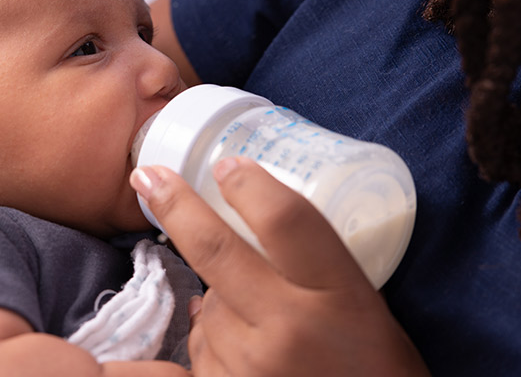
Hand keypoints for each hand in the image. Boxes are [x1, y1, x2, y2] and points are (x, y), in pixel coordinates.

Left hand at [130, 157, 427, 375]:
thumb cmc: (375, 369)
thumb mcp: (362, 309)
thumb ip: (309, 273)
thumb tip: (231, 248)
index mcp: (338, 295)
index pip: (285, 219)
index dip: (250, 185)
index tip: (227, 164)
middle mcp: (290, 327)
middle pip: (216, 249)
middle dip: (175, 206)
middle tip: (145, 175)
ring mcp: (252, 364)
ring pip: (208, 304)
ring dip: (219, 301)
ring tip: (263, 326)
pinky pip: (200, 348)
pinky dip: (213, 340)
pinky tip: (246, 354)